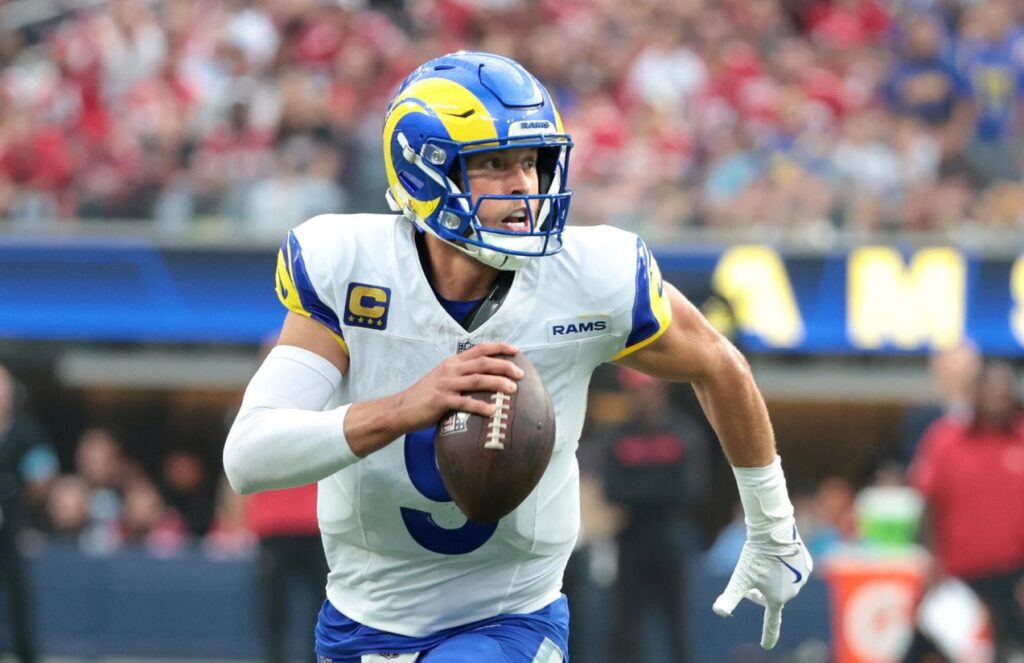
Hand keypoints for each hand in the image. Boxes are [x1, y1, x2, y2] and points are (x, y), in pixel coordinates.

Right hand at [394, 342, 522, 430]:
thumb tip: (486, 378)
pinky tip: (492, 411)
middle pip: (483, 363)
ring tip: (513, 389)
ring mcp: (446, 384)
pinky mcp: (441, 400)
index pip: (479, 349)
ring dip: (497, 383)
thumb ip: (462, 374)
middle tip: (521, 373)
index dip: (499, 348)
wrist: (402, 408)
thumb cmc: (426, 396)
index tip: (516, 350)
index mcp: (453, 362)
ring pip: (477, 380)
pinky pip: (464, 403)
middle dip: (504, 366)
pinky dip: (480, 406)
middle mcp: (451, 369)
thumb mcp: (444, 378)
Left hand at [712, 524, 812, 649]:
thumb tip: (718, 612)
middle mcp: (792, 593)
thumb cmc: (756, 556)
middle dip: (760, 587)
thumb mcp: (740, 578)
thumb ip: (730, 597)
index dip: (768, 635)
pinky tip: (779, 553)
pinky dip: (783, 563)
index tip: (766, 647)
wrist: (774, 532)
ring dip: (773, 574)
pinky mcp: (807, 566)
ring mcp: (801, 580)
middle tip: (756, 568)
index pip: (771, 622)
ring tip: (769, 558)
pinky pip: (791, 568)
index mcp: (776, 600)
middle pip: (770, 594)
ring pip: (781, 581)